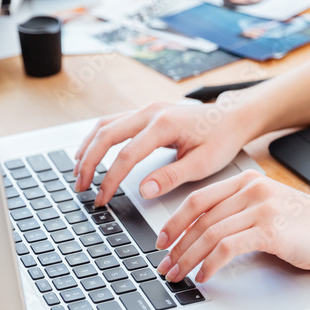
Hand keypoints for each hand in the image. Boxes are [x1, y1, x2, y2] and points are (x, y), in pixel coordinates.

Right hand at [73, 97, 257, 206]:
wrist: (231, 118)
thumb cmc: (220, 139)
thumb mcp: (202, 164)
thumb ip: (171, 177)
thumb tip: (143, 190)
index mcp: (164, 125)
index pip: (127, 155)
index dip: (110, 180)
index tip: (102, 198)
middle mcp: (150, 113)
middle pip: (106, 135)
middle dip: (89, 163)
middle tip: (81, 187)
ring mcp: (145, 110)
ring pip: (104, 125)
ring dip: (88, 148)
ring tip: (78, 172)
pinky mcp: (144, 113)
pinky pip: (112, 123)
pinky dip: (97, 139)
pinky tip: (89, 153)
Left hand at [154, 171, 309, 282]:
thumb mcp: (270, 210)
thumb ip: (240, 215)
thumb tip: (205, 238)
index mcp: (247, 182)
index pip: (199, 200)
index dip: (175, 222)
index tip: (162, 241)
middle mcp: (251, 189)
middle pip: (199, 218)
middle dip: (177, 245)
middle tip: (165, 265)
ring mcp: (261, 207)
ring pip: (209, 234)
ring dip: (188, 258)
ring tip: (179, 275)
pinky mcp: (270, 229)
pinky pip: (228, 247)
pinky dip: (210, 264)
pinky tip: (204, 276)